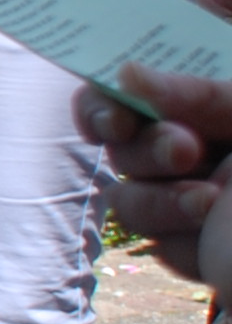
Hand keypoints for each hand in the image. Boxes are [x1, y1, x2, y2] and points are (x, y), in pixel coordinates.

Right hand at [76, 66, 231, 287]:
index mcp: (203, 110)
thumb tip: (125, 74)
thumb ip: (200, 91)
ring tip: (212, 203)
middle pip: (121, 148)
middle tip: (187, 151)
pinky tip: (219, 240)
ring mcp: (187, 202)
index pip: (127, 95)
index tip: (118, 120)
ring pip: (130, 203)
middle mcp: (188, 151)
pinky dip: (189, 245)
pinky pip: (163, 247)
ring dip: (163, 203)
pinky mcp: (196, 249)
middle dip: (147, 152)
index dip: (105, 107)